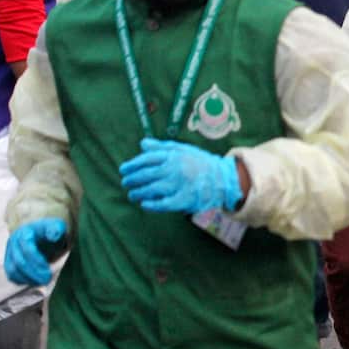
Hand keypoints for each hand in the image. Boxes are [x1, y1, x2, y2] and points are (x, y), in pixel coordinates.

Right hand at [3, 218, 66, 285]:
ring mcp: (9, 252)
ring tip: (41, 282)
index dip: (38, 262)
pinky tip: (33, 281)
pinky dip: (21, 280)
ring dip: (27, 279)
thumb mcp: (57, 226)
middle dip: (33, 273)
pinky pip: (11, 274)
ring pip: (13, 270)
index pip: (28, 250)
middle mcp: (14, 242)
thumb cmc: (50, 229)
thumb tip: (54, 235)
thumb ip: (56, 229)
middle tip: (46, 280)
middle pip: (20, 262)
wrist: (39, 230)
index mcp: (25, 233)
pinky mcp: (9, 260)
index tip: (48, 271)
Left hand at [119, 138, 242, 214]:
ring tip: (132, 195)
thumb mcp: (184, 150)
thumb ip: (163, 147)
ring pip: (153, 189)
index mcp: (175, 156)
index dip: (133, 164)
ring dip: (139, 193)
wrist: (224, 179)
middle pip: (147, 174)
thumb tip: (143, 144)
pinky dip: (153, 205)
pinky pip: (164, 204)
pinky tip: (144, 205)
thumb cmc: (201, 163)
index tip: (124, 169)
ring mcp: (180, 184)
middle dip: (133, 179)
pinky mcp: (185, 199)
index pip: (148, 159)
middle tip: (126, 182)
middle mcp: (176, 169)